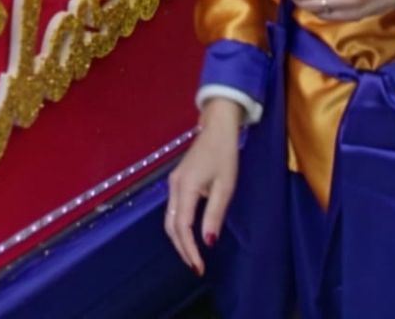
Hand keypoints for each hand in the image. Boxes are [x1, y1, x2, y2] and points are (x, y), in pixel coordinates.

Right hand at [164, 99, 242, 272]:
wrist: (216, 128)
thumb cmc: (224, 155)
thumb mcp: (225, 185)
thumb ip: (214, 213)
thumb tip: (207, 241)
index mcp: (185, 187)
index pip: (182, 226)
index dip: (189, 249)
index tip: (199, 267)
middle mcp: (174, 187)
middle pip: (170, 225)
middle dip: (181, 248)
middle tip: (196, 266)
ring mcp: (173, 183)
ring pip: (169, 219)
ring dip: (179, 239)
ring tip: (193, 255)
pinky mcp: (177, 182)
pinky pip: (173, 210)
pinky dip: (179, 227)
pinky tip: (190, 235)